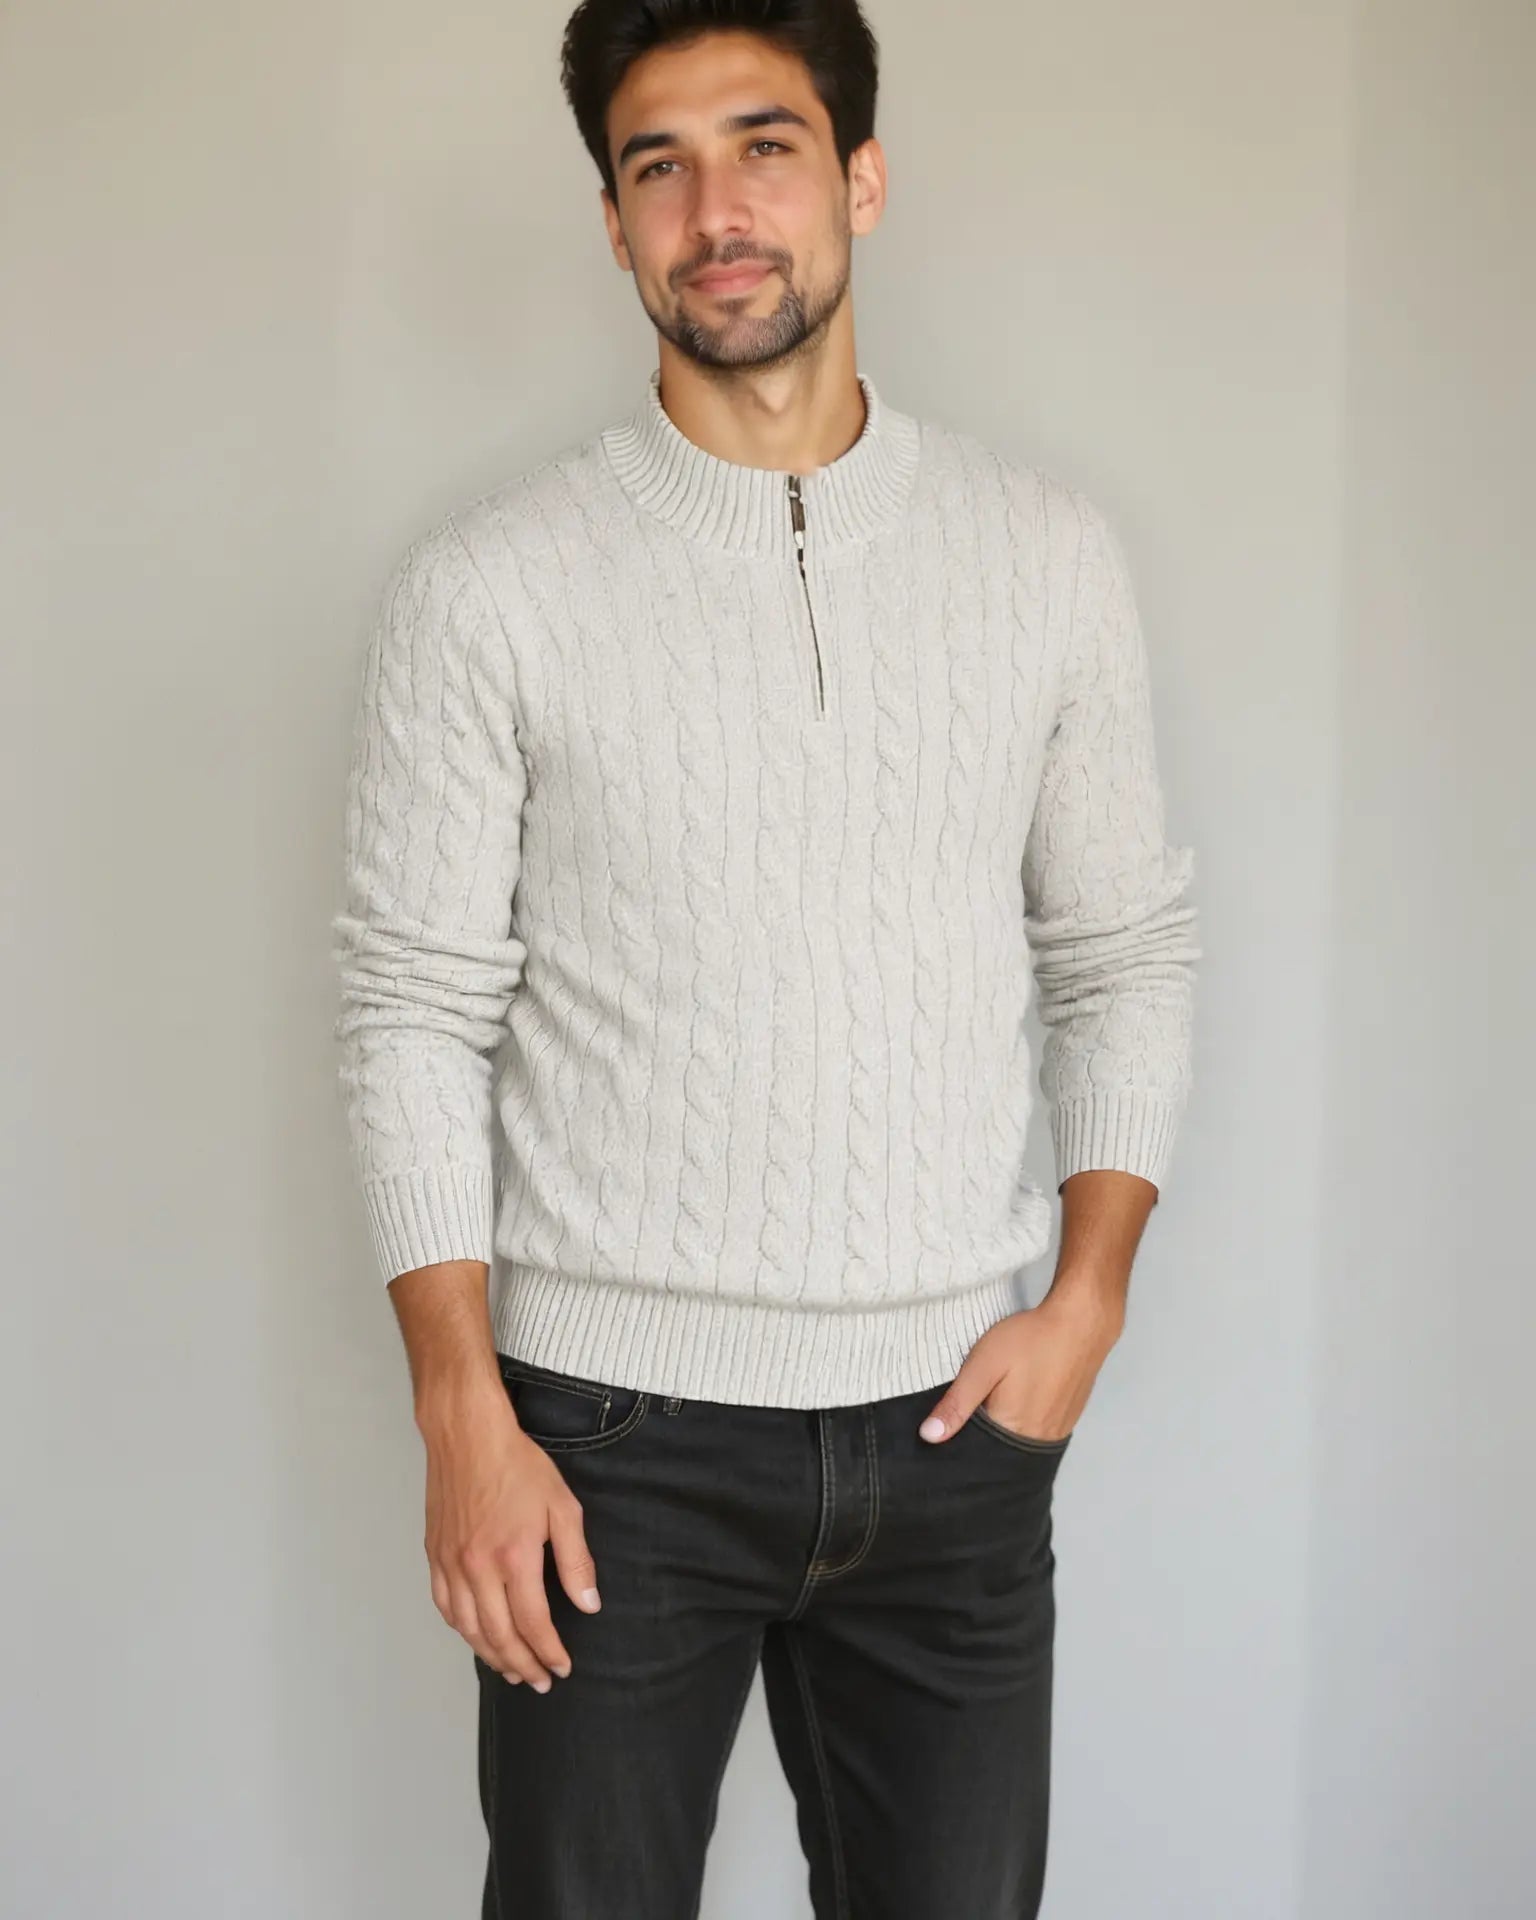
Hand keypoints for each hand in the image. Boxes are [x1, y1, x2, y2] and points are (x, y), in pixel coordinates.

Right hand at [419, 1376, 601, 1689]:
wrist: (468, 1435)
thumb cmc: (517, 1465)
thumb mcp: (562, 1507)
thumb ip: (576, 1560)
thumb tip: (589, 1603)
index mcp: (514, 1558)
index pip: (533, 1624)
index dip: (549, 1652)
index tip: (562, 1667)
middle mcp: (478, 1568)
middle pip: (499, 1636)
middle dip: (523, 1666)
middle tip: (540, 1682)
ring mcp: (452, 1564)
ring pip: (469, 1629)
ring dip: (492, 1656)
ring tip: (512, 1671)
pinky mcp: (435, 1556)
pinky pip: (445, 1607)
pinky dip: (462, 1630)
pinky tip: (477, 1637)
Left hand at [918, 1288, 1122, 1444]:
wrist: (1082, 1322)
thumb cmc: (1030, 1340)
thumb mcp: (984, 1364)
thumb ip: (958, 1402)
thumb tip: (929, 1437)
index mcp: (1011, 1431)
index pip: (977, 1454)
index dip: (958, 1442)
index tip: (942, 1429)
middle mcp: (1037, 1440)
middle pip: (1000, 1452)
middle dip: (981, 1439)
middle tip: (966, 1410)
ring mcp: (1057, 1431)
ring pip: (1019, 1442)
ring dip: (1003, 1431)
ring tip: (989, 1406)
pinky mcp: (1068, 1418)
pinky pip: (1038, 1432)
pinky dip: (1022, 1424)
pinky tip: (1014, 1403)